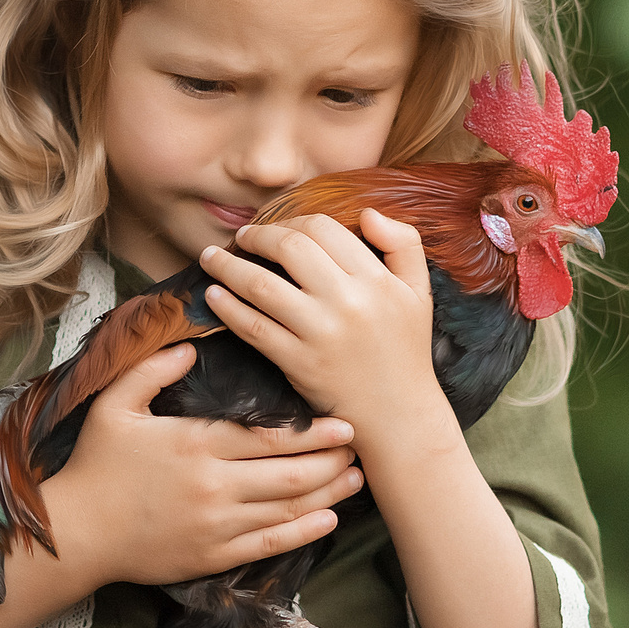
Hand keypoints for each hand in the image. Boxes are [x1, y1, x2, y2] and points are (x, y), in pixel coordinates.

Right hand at [40, 341, 363, 587]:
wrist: (77, 533)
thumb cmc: (96, 466)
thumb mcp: (114, 406)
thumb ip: (152, 370)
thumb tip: (190, 346)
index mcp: (196, 444)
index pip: (270, 437)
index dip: (314, 433)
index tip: (345, 423)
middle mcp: (214, 485)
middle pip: (291, 474)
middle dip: (332, 461)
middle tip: (360, 448)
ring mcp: (216, 525)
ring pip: (288, 510)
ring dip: (328, 494)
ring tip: (356, 479)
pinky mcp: (213, 556)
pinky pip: (270, 545)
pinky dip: (304, 532)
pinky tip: (328, 520)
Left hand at [201, 209, 440, 439]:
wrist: (399, 415)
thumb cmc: (405, 350)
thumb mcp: (418, 292)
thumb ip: (404, 243)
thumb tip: (368, 212)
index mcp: (376, 279)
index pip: (323, 228)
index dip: (292, 220)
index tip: (275, 228)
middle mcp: (348, 301)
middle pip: (289, 247)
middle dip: (256, 236)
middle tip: (240, 237)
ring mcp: (320, 333)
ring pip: (262, 285)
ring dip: (227, 267)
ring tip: (210, 258)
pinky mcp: (299, 362)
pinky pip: (254, 327)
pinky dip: (228, 307)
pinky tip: (214, 295)